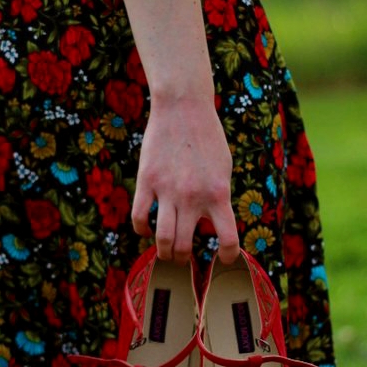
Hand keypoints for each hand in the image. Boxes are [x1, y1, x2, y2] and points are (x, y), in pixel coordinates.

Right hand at [131, 95, 239, 264]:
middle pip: (185, 245)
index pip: (227, 238)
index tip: (223, 258)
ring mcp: (167, 190)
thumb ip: (219, 197)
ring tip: (165, 251)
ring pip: (162, 238)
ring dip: (163, 251)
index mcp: (218, 194)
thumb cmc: (208, 137)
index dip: (227, 255)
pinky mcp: (146, 181)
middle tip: (182, 256)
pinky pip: (139, 216)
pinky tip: (146, 230)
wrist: (183, 108)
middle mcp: (193, 197)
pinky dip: (142, 230)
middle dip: (183, 258)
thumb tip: (215, 223)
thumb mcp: (224, 169)